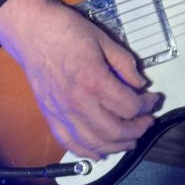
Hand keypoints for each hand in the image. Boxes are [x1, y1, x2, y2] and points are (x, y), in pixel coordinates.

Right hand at [0, 0, 158, 159]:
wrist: (31, 31)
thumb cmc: (66, 31)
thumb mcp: (103, 40)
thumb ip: (124, 64)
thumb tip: (140, 84)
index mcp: (94, 81)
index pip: (129, 106)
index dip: (147, 105)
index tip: (152, 99)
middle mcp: (78, 103)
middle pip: (115, 132)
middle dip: (138, 130)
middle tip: (147, 122)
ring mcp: (62, 113)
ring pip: (95, 144)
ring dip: (117, 146)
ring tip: (130, 139)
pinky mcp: (50, 117)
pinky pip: (70, 144)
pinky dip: (87, 153)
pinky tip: (100, 152)